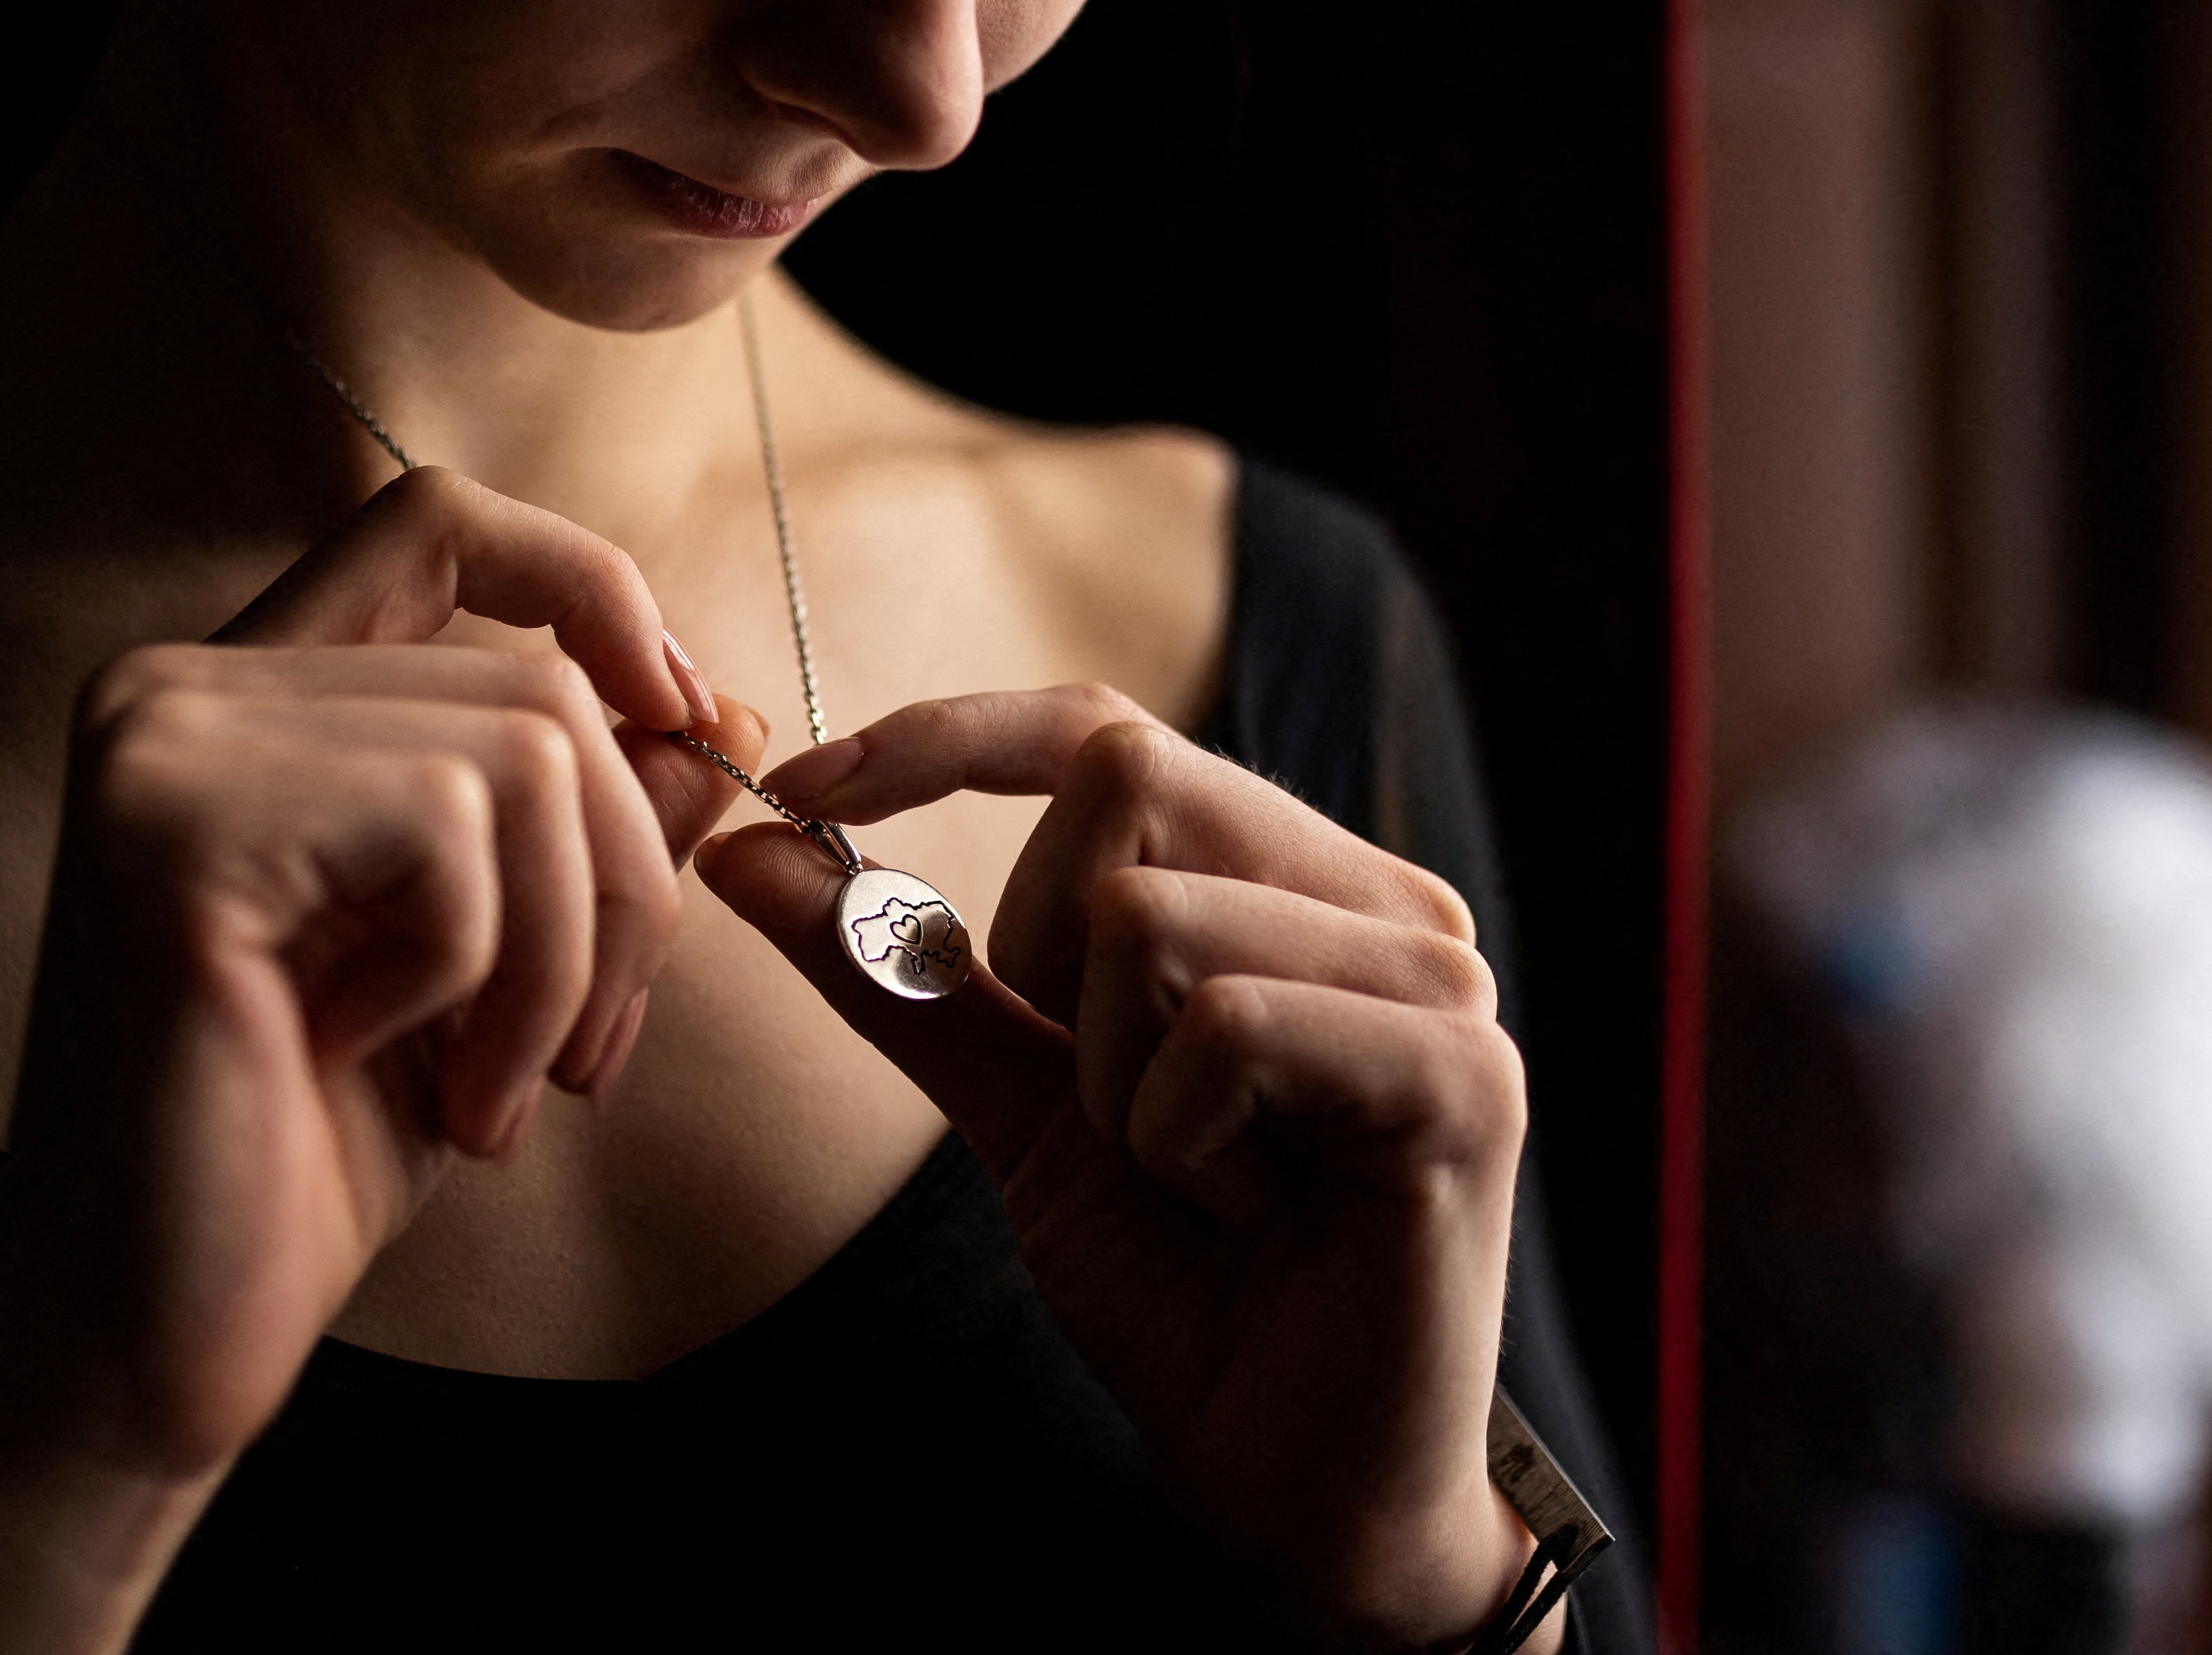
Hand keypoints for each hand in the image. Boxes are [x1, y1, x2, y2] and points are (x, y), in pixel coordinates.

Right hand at [0, 467, 762, 1652]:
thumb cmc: (302, 1158)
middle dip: (621, 882)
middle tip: (580, 1056)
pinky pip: (451, 833)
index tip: (683, 728)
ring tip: (491, 1091)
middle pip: (534, 678)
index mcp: (244, 701)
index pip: (440, 523)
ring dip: (561, 955)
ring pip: (521, 751)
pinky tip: (380, 1071)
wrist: (138, 1346)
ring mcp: (164, 746)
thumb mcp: (493, 971)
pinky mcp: (172, 831)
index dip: (592, 593)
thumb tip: (721, 726)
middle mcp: (182, 689)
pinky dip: (476, 978)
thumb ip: (586, 832)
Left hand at [699, 686, 1545, 1653]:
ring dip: (1108, 1076)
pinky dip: (1175, 1132)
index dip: (943, 739)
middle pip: (1126, 772)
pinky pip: (1225, 1025)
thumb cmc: (1183, 1287)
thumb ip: (903, 972)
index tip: (798, 798)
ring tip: (1190, 1172)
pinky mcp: (1458, 1076)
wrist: (1293, 1483)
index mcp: (1295, 883)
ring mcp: (1436, 984)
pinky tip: (1236, 1205)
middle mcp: (1385, 903)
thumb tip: (753, 849)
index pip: (1107, 728)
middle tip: (1097, 1090)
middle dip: (1039, 942)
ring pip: (1153, 916)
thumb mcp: (1015, 1103)